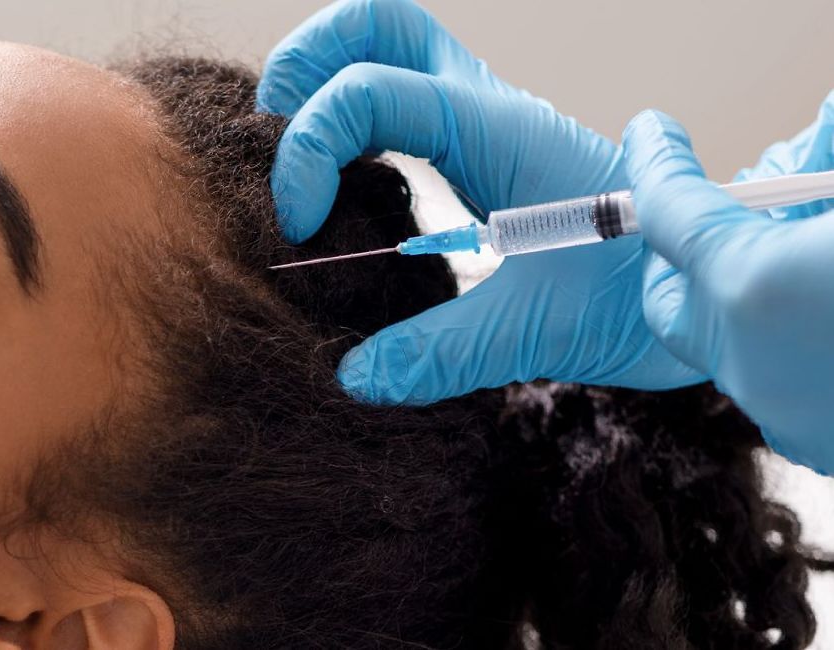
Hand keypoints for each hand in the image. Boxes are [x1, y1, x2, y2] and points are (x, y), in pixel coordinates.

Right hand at [259, 0, 702, 400]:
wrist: (707, 283)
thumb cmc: (638, 292)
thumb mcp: (537, 329)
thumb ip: (440, 351)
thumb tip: (354, 376)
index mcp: (492, 131)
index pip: (369, 92)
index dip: (309, 148)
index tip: (300, 226)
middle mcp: (482, 108)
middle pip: (373, 22)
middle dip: (304, 62)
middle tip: (273, 138)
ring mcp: (481, 120)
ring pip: (387, 45)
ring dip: (324, 81)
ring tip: (294, 162)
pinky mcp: (482, 149)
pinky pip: (402, 97)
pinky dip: (353, 121)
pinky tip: (342, 189)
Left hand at [626, 109, 833, 475]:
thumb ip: (823, 168)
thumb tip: (819, 127)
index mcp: (753, 287)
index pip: (669, 209)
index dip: (658, 162)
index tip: (654, 135)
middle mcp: (749, 362)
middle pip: (671, 295)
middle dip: (688, 249)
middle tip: (726, 209)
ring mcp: (785, 414)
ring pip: (728, 341)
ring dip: (752, 293)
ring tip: (812, 256)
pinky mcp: (824, 445)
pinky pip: (784, 380)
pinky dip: (799, 341)